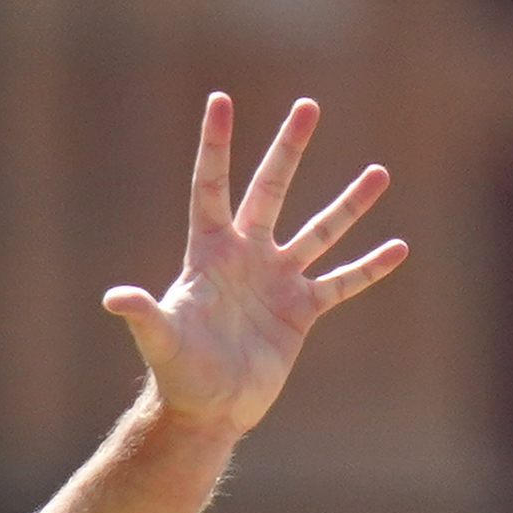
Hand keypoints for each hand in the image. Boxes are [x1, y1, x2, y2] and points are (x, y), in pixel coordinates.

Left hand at [103, 94, 406, 438]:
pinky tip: (398, 247)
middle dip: (288, 149)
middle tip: (308, 105)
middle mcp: (245, 258)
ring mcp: (275, 281)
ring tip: (379, 173)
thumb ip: (144, 315)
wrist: (207, 411)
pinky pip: (341, 281)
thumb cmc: (179, 374)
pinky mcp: (300, 311)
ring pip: (318, 231)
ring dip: (349, 204)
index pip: (211, 187)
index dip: (215, 145)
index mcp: (209, 254)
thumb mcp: (162, 341)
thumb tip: (114, 298)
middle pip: (270, 191)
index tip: (220, 100)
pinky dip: (368, 267)